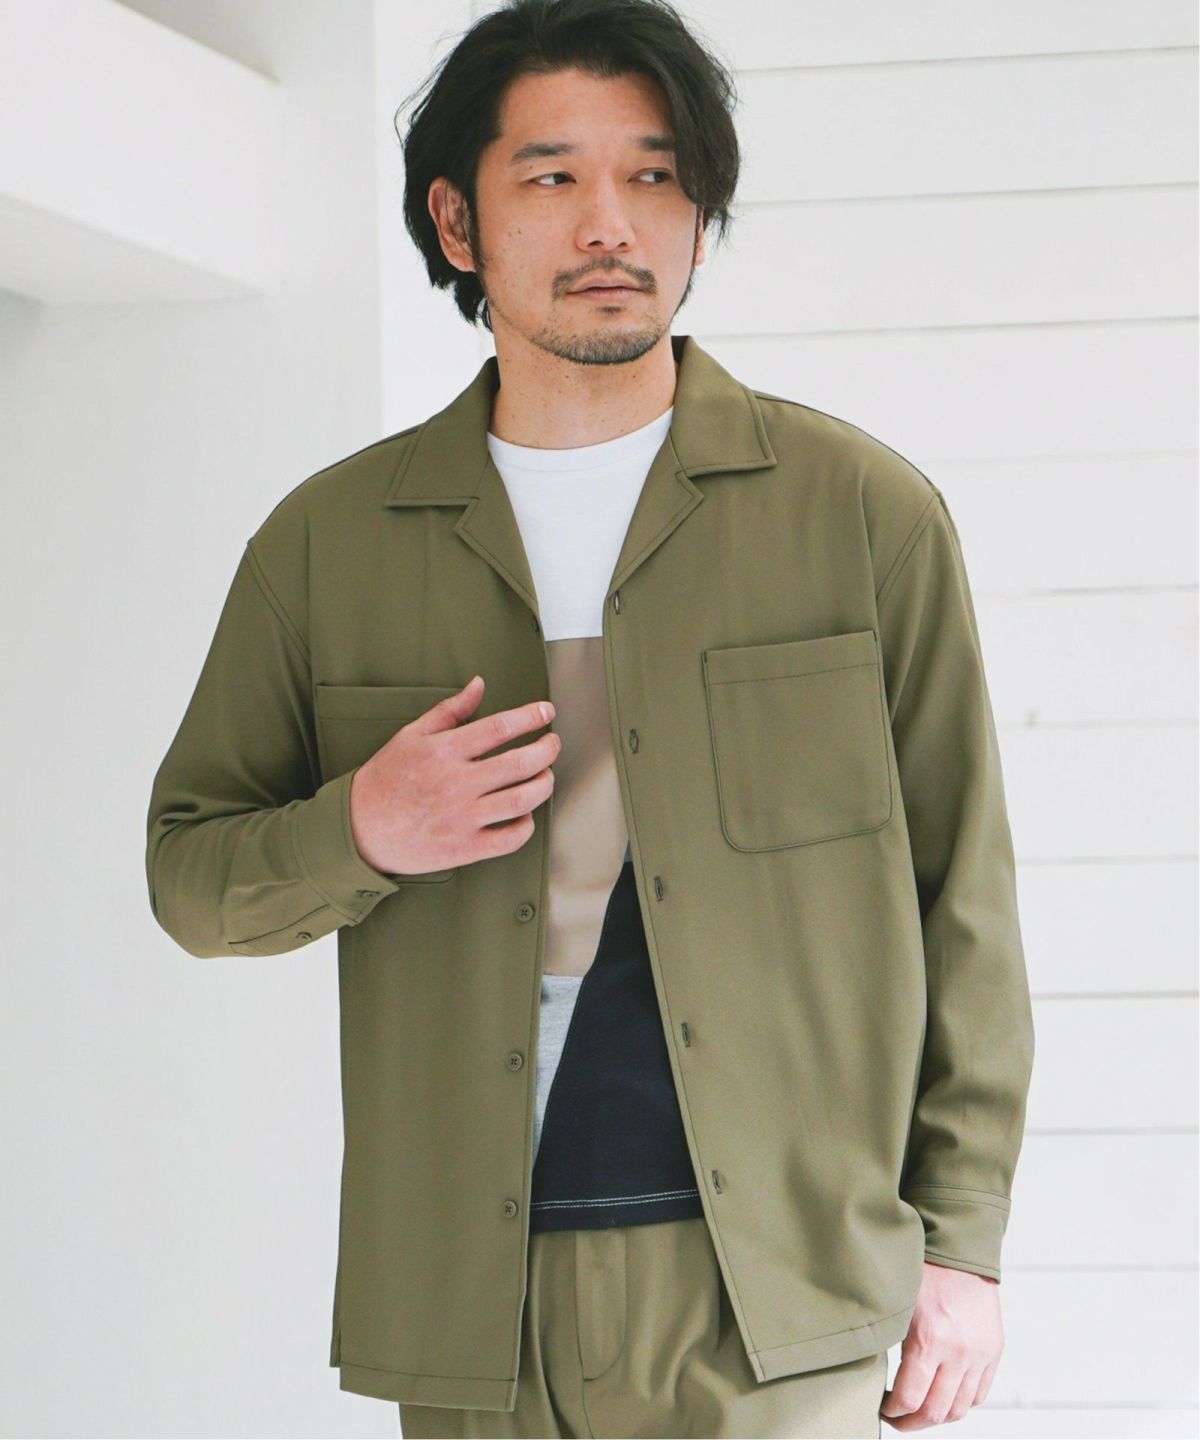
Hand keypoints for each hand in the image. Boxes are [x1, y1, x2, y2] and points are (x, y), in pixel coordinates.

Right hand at [348, 675, 559, 875]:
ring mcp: (462, 818)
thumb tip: (479, 685)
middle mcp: (456, 783)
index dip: (530, 716)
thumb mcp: (411, 735)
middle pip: (520, 763)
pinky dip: (527, 825)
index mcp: (443, 751)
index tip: (546, 711)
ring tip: (546, 776)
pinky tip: (525, 814)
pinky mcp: (465, 848)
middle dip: (547, 749)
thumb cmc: (386, 779)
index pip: (499, 728)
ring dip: (544, 784)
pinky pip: (510, 839)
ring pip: (523, 800)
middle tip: (552, 743)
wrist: (359, 829)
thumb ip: (450, 710)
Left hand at [879, 1261, 1001, 1429]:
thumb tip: (875, 1375)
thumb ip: (892, 1342)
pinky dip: (960, 1402)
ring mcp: (980, 1354)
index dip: (892, 1412)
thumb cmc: (922, 1269)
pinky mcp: (994, 1350)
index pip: (909, 1399)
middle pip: (936, 1413)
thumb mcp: (898, 1304)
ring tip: (918, 1410)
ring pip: (959, 1409)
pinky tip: (942, 1394)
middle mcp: (960, 1352)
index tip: (882, 1408)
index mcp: (930, 1339)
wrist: (960, 1248)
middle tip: (896, 1417)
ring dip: (937, 1417)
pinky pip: (978, 1394)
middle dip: (912, 1423)